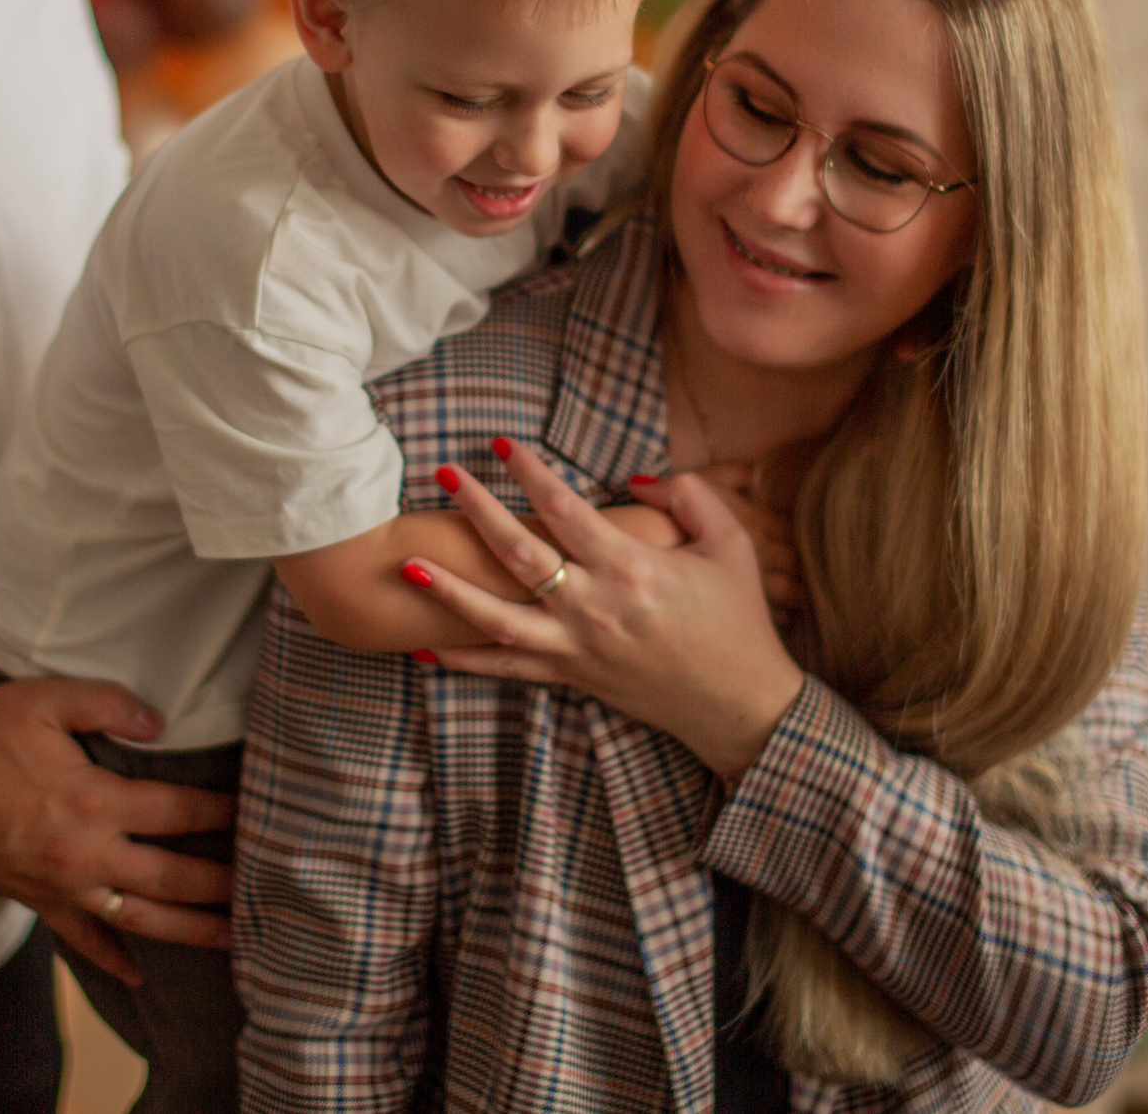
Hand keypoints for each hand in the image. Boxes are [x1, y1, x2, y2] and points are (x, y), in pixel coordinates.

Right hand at [0, 677, 235, 983]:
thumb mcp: (45, 699)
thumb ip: (108, 704)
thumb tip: (160, 723)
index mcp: (95, 800)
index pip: (178, 811)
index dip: (223, 812)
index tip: (259, 812)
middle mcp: (87, 853)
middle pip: (173, 878)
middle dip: (223, 885)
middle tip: (267, 888)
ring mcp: (63, 886)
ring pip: (140, 919)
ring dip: (189, 931)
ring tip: (234, 939)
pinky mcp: (38, 902)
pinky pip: (83, 939)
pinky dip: (113, 959)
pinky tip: (142, 975)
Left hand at [404, 442, 805, 780]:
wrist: (739, 704)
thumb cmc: (738, 619)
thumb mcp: (729, 544)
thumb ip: (688, 496)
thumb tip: (633, 480)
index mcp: (632, 568)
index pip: (564, 507)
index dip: (528, 470)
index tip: (499, 444)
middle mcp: (594, 607)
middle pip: (519, 553)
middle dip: (478, 510)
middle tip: (445, 474)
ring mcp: (576, 647)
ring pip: (497, 618)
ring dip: (450, 592)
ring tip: (408, 567)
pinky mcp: (570, 677)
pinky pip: (506, 669)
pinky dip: (462, 659)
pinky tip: (421, 647)